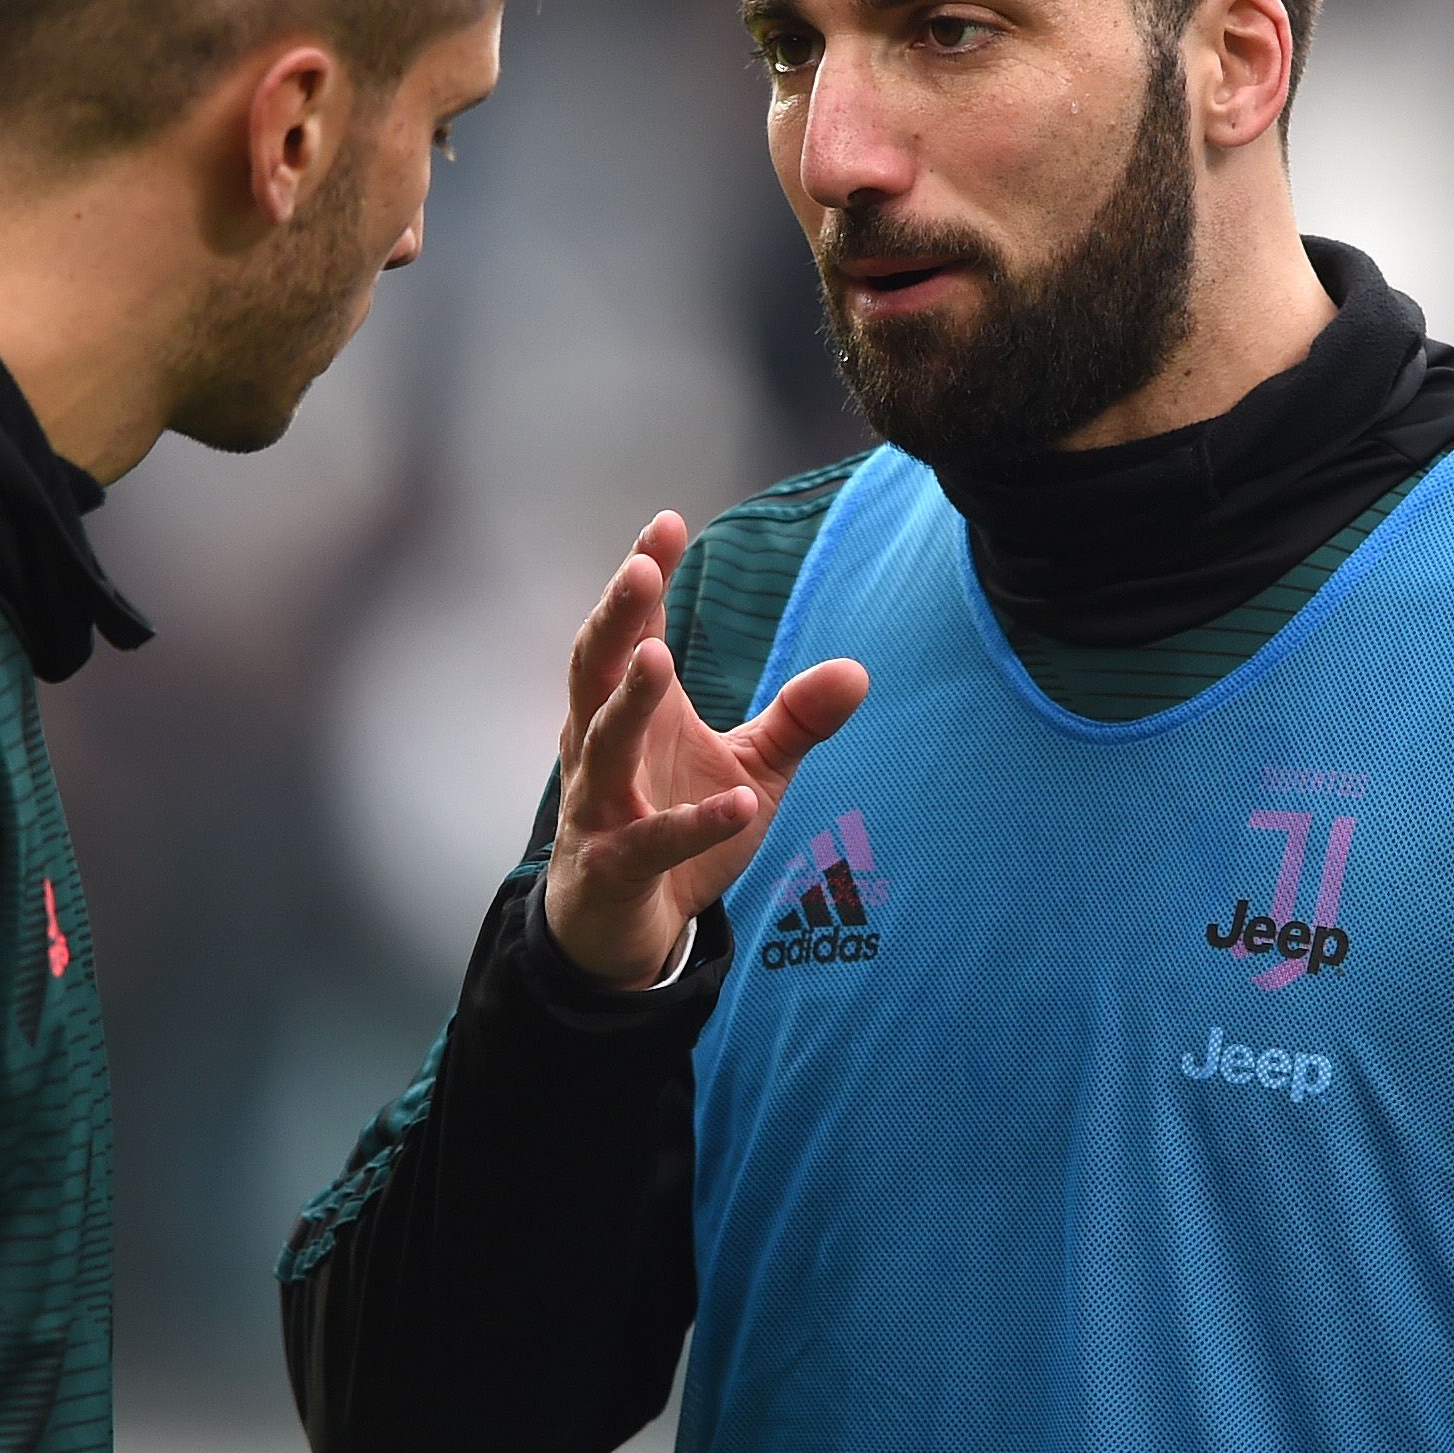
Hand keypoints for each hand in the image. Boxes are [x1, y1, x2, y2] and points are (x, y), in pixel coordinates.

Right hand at [541, 511, 868, 988]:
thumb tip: (858, 670)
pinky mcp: (613, 868)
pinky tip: (740, 804)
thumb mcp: (751, 768)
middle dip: (615, 621)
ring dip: (629, 704)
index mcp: (633, 711)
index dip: (643, 576)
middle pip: (595, 671)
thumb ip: (796, 720)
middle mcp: (601, 748)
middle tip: (639, 571)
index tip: (666, 523)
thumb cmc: (675, 830)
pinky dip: (693, 823)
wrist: (621, 929)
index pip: (631, 632)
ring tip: (659, 661)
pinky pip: (651, 843)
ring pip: (602, 747)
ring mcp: (599, 808)